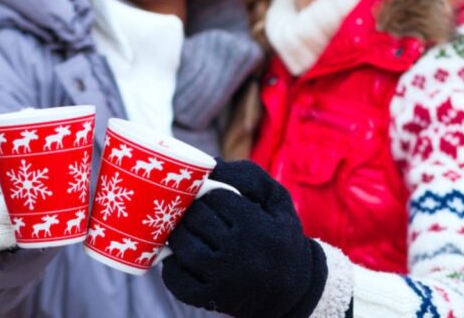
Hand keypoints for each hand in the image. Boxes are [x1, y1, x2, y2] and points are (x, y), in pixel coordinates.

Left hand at [162, 160, 326, 317]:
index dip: (209, 192)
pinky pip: (175, 278)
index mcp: (258, 228)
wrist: (291, 290)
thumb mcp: (277, 201)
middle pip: (196, 218)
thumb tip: (209, 165)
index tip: (210, 195)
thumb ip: (247, 176)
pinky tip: (181, 255)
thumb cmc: (279, 235)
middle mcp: (239, 255)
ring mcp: (222, 279)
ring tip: (185, 228)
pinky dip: (171, 264)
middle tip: (192, 208)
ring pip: (182, 244)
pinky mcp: (209, 298)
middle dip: (192, 209)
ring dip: (179, 232)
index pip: (216, 197)